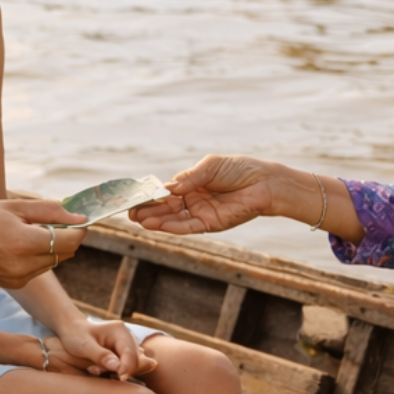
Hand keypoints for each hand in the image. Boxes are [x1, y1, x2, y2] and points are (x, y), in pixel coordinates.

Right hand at [0, 200, 84, 288]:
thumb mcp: (12, 206)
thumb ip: (50, 211)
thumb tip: (80, 218)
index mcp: (23, 243)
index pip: (71, 240)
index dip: (79, 228)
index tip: (76, 217)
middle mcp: (23, 266)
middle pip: (65, 253)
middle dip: (65, 236)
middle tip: (48, 220)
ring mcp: (17, 278)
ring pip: (52, 262)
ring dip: (50, 246)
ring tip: (24, 230)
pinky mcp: (11, 284)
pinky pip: (36, 269)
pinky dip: (35, 256)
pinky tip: (13, 244)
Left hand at [55, 320, 155, 378]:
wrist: (72, 331)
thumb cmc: (76, 335)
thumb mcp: (84, 345)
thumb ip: (100, 355)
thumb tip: (117, 367)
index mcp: (120, 331)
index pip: (130, 353)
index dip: (127, 367)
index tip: (119, 378)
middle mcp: (128, 338)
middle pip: (136, 361)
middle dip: (121, 371)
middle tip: (96, 371)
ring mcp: (127, 347)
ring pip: (133, 367)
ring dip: (117, 373)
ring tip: (93, 369)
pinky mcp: (123, 356)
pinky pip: (126, 369)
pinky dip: (115, 373)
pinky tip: (98, 370)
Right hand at [130, 155, 275, 234]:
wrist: (264, 183)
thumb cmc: (239, 169)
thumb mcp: (210, 166)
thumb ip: (189, 177)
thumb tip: (168, 187)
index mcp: (191, 184)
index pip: (165, 192)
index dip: (150, 195)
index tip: (134, 197)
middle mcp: (193, 200)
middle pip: (166, 207)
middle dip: (148, 210)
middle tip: (130, 212)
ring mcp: (200, 213)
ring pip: (173, 219)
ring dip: (156, 221)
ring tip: (139, 220)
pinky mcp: (210, 224)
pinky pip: (187, 227)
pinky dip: (172, 227)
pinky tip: (157, 225)